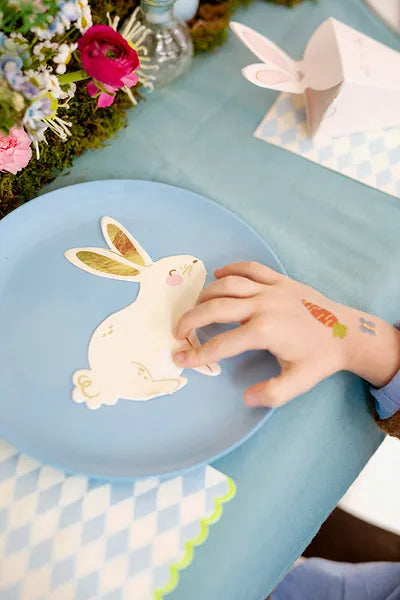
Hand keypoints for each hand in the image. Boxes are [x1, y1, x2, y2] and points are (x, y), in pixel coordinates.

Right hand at [174, 262, 399, 406]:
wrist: (347, 332)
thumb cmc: (321, 358)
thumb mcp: (298, 382)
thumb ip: (271, 394)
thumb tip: (245, 397)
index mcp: (264, 332)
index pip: (221, 344)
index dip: (197, 353)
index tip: (180, 357)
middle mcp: (262, 306)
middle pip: (215, 308)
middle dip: (191, 319)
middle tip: (177, 330)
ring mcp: (271, 289)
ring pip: (228, 285)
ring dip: (206, 294)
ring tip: (194, 308)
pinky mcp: (280, 280)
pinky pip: (251, 268)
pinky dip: (232, 268)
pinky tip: (218, 275)